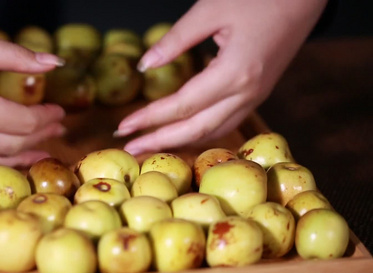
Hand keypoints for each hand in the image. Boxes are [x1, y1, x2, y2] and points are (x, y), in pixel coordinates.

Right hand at [0, 9, 65, 176]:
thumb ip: (15, 56)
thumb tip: (54, 64)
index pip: (23, 123)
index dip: (46, 118)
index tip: (59, 112)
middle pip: (11, 146)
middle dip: (40, 138)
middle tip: (56, 131)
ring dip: (19, 159)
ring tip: (40, 152)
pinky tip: (1, 161)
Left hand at [116, 0, 327, 154]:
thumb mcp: (211, 10)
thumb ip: (176, 39)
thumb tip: (144, 65)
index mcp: (234, 73)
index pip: (182, 106)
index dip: (150, 118)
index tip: (123, 127)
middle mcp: (247, 93)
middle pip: (197, 129)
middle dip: (160, 140)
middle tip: (130, 148)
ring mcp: (256, 97)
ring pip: (213, 131)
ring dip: (180, 141)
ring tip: (151, 144)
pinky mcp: (258, 93)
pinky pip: (226, 122)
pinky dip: (200, 132)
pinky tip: (182, 132)